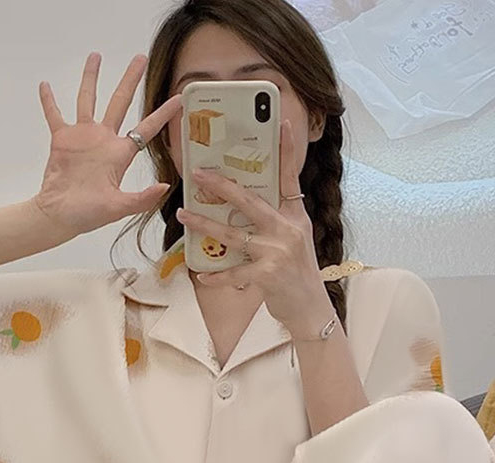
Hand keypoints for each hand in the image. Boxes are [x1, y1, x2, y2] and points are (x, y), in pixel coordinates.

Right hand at [33, 52, 181, 237]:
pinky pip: (54, 115)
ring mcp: (83, 137)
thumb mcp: (119, 208)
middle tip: (141, 57)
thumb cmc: (88, 214)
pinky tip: (45, 85)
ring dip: (91, 79)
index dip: (163, 114)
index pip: (147, 129)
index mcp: (120, 154)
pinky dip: (49, 100)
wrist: (59, 215)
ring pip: (88, 99)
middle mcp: (104, 140)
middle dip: (130, 80)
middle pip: (120, 102)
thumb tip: (165, 187)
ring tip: (96, 56)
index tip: (179, 98)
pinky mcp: (62, 139)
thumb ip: (141, 198)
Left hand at [176, 120, 333, 337]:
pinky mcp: (268, 276)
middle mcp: (287, 230)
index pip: (290, 177)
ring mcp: (277, 253)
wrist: (311, 308)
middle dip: (222, 186)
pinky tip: (201, 274)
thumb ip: (275, 221)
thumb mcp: (294, 240)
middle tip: (198, 173)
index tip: (282, 123)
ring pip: (234, 235)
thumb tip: (245, 203)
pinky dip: (217, 275)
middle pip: (250, 201)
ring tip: (183, 216)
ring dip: (205, 225)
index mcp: (295, 217)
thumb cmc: (297, 273)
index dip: (286, 150)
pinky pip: (234, 273)